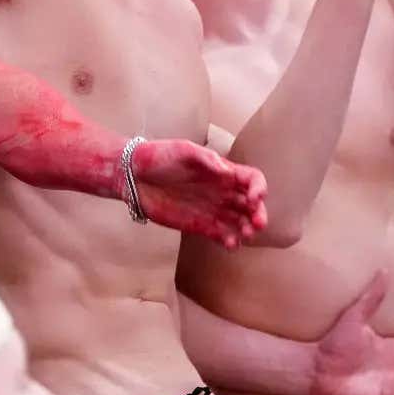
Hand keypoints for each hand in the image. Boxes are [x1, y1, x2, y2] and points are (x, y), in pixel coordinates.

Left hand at [131, 140, 267, 248]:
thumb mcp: (184, 150)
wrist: (135, 175)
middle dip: (258, 214)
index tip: (254, 198)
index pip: (252, 180)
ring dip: (246, 230)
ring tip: (245, 236)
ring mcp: (212, 209)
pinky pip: (221, 235)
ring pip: (239, 222)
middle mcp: (222, 191)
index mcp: (223, 171)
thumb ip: (206, 159)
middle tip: (257, 225)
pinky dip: (230, 241)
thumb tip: (227, 171)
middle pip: (251, 205)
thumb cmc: (160, 156)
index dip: (259, 188)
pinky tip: (230, 244)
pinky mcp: (200, 225)